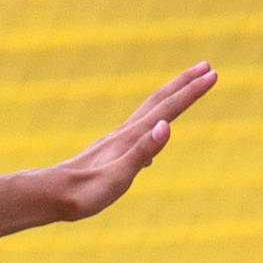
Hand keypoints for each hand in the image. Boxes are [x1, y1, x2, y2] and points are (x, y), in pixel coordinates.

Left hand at [40, 61, 216, 221]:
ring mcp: (116, 141)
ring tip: (185, 88)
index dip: (191, 92)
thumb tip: (166, 126)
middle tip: (207, 66)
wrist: (49, 196)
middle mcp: (124, 134)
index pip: (167, 109)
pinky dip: (154, 121)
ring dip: (170, 97)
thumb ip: (142, 153)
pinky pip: (138, 129)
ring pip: (148, 111)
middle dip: (184, 84)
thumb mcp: (118, 177)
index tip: (213, 74)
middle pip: (159, 101)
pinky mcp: (108, 151)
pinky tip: (154, 133)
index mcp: (131, 138)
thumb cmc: (83, 193)